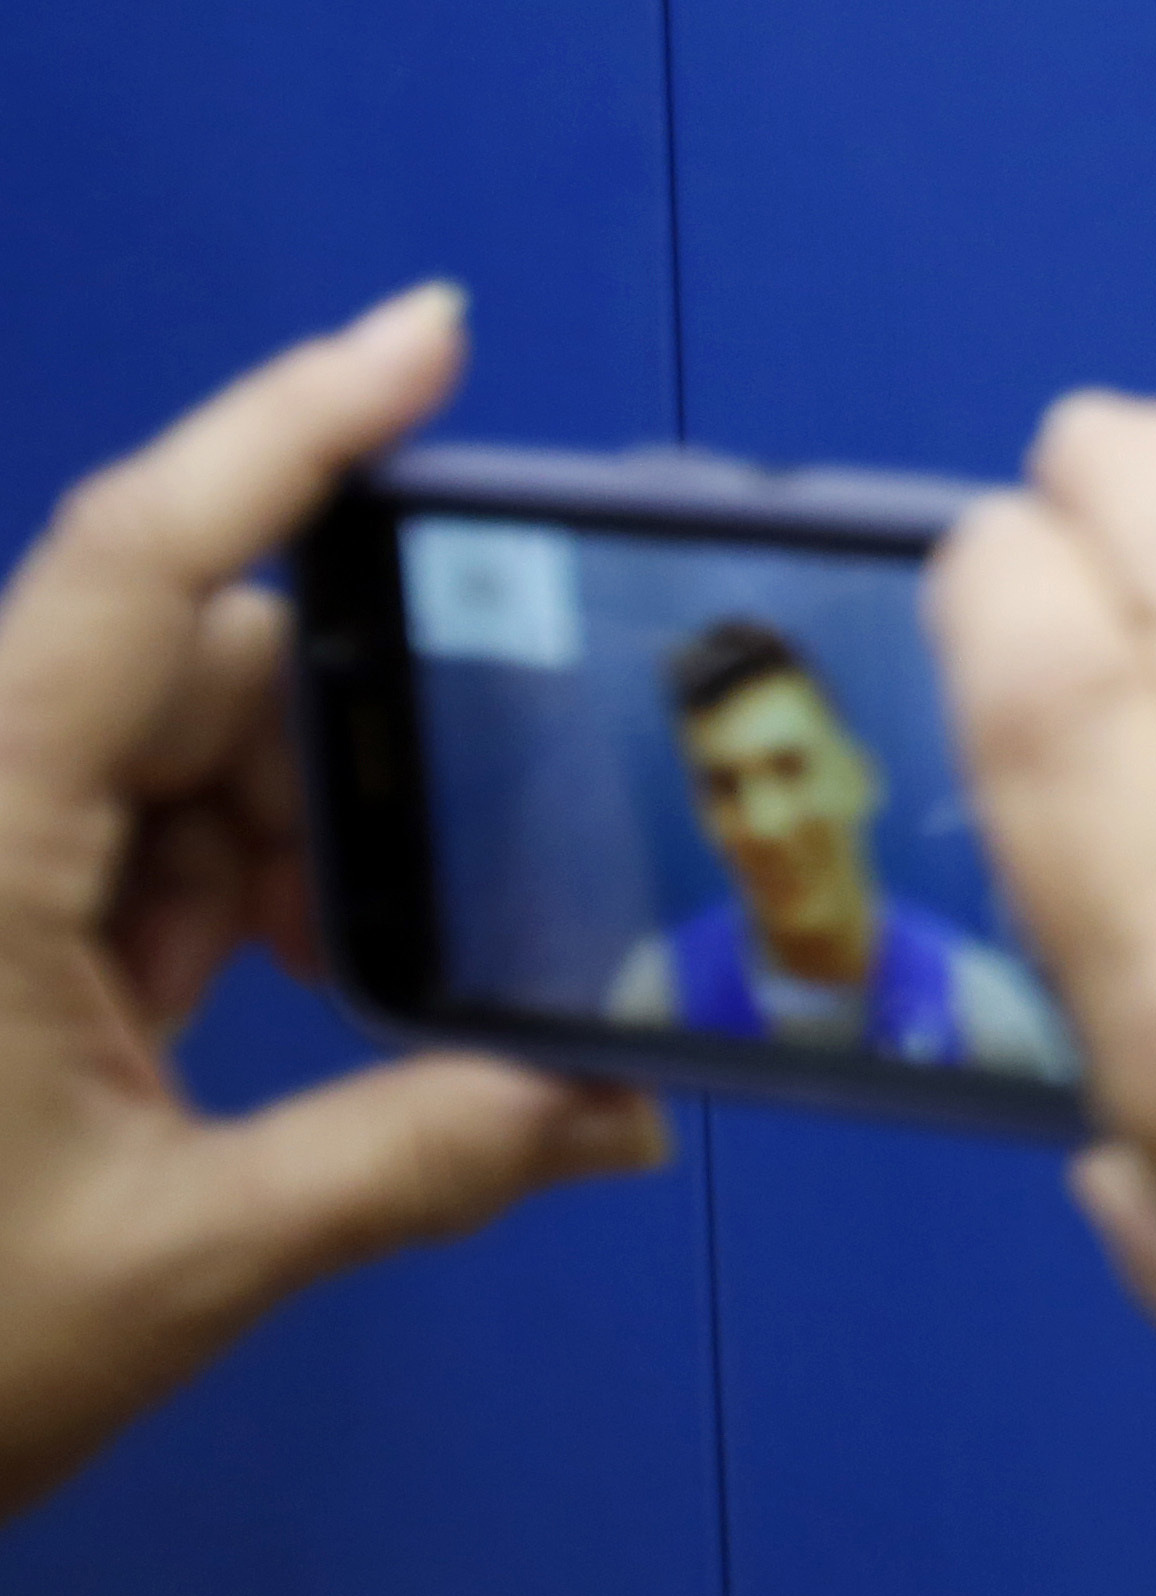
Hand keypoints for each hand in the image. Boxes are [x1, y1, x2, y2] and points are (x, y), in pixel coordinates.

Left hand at [0, 288, 667, 1521]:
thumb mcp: (171, 1263)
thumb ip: (408, 1157)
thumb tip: (622, 1117)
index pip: (141, 564)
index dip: (285, 428)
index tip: (430, 333)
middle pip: (168, 666)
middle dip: (324, 747)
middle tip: (446, 880)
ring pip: (139, 761)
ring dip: (262, 849)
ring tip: (336, 994)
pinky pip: (92, 851)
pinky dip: (195, 905)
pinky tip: (265, 1006)